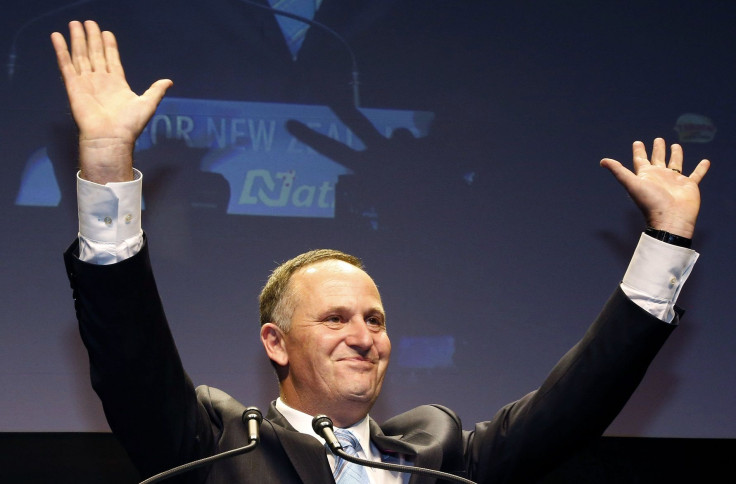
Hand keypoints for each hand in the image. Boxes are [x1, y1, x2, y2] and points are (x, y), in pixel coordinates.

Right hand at [51, 20, 171, 183]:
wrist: (111, 138)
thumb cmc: (129, 125)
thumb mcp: (147, 104)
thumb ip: (156, 90)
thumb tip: (169, 81)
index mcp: (117, 83)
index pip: (111, 59)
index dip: (109, 46)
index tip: (107, 32)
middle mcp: (100, 81)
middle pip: (95, 54)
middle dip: (92, 38)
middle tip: (88, 22)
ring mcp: (86, 82)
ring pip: (80, 56)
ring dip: (77, 40)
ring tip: (74, 24)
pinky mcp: (73, 86)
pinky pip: (66, 64)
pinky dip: (61, 50)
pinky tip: (58, 37)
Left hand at [600, 138, 709, 238]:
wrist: (670, 219)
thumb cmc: (650, 202)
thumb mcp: (632, 184)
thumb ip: (619, 171)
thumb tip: (603, 161)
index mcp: (646, 176)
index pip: (641, 160)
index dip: (639, 151)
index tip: (637, 142)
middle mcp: (660, 177)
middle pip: (658, 159)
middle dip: (657, 149)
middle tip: (658, 139)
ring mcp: (675, 181)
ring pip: (676, 163)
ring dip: (676, 155)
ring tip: (675, 145)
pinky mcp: (689, 185)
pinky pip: (696, 174)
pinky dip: (701, 168)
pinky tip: (705, 161)